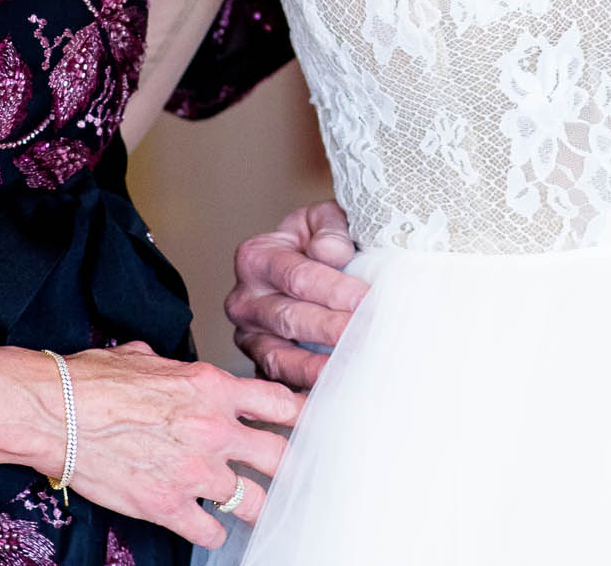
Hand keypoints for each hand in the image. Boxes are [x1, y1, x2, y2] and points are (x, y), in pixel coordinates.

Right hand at [55, 342, 300, 548]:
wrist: (56, 412)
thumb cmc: (91, 382)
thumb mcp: (147, 358)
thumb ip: (175, 368)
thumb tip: (172, 368)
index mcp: (212, 387)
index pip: (280, 403)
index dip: (297, 417)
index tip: (304, 425)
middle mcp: (213, 429)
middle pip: (279, 455)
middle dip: (288, 467)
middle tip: (290, 474)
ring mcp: (194, 471)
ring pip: (254, 501)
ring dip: (256, 506)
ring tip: (258, 510)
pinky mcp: (168, 506)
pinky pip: (211, 532)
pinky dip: (213, 534)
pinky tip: (209, 529)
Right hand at [226, 201, 365, 390]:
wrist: (301, 265)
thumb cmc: (313, 243)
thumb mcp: (322, 219)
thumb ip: (329, 227)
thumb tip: (331, 252)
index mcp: (256, 257)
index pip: (296, 276)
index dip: (333, 289)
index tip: (364, 299)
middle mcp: (244, 298)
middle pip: (289, 318)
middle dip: (331, 328)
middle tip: (366, 333)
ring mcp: (248, 336)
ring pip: (279, 357)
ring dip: (318, 366)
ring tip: (351, 367)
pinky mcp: (259, 364)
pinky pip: (279, 382)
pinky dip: (304, 389)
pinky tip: (332, 391)